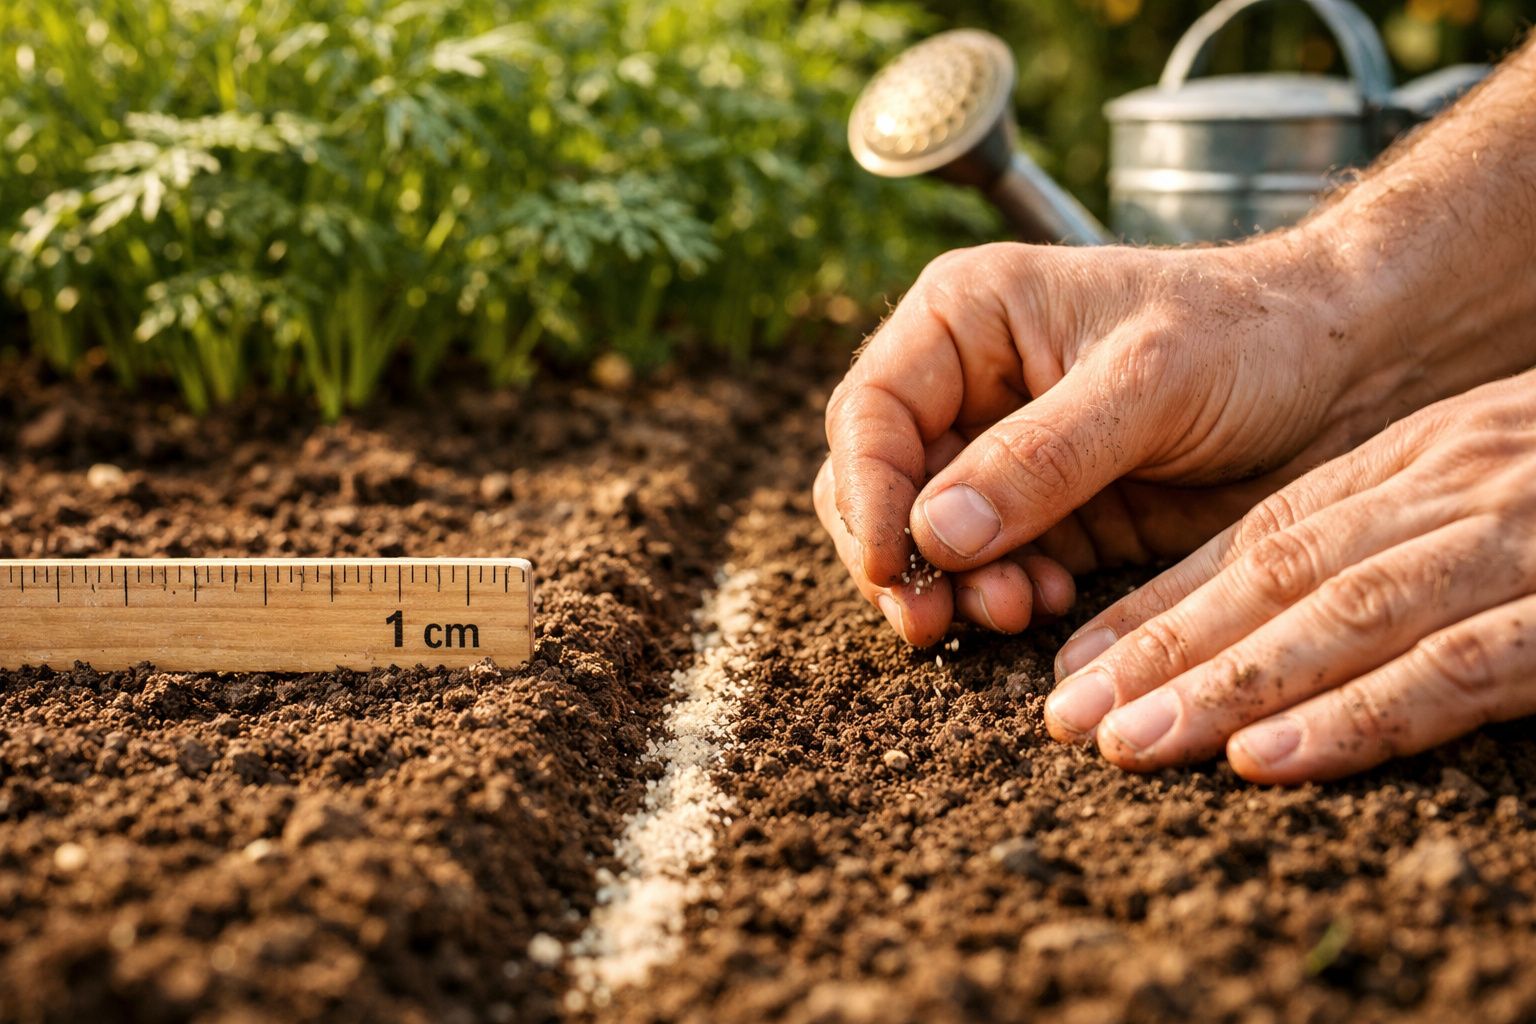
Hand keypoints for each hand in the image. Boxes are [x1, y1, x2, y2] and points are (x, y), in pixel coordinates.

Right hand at [815, 235, 1397, 645]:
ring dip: (954, 588)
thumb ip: (1040, 457)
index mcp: (965, 318)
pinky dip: (1002, 596)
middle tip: (933, 621)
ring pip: (927, 539)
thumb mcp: (1148, 382)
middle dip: (901, 557)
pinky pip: (989, 569)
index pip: (871, 412)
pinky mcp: (1045, 514)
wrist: (1344, 375)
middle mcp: (966, 385)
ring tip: (1014, 612)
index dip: (868, 494)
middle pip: (879, 485)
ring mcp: (1002, 455)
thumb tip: (933, 536)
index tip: (891, 569)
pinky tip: (1051, 606)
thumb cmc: (1250, 337)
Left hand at [1046, 373, 1535, 782]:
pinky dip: (1354, 715)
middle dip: (1165, 654)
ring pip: (1341, 617)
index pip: (1263, 536)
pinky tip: (1266, 758)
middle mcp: (1447, 492)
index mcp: (1419, 458)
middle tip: (1070, 720)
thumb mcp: (1490, 471)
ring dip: (1227, 686)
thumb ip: (1398, 527)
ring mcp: (1507, 544)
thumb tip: (1284, 611)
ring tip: (1132, 743)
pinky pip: (1455, 667)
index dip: (1162, 606)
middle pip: (1279, 575)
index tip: (1076, 667)